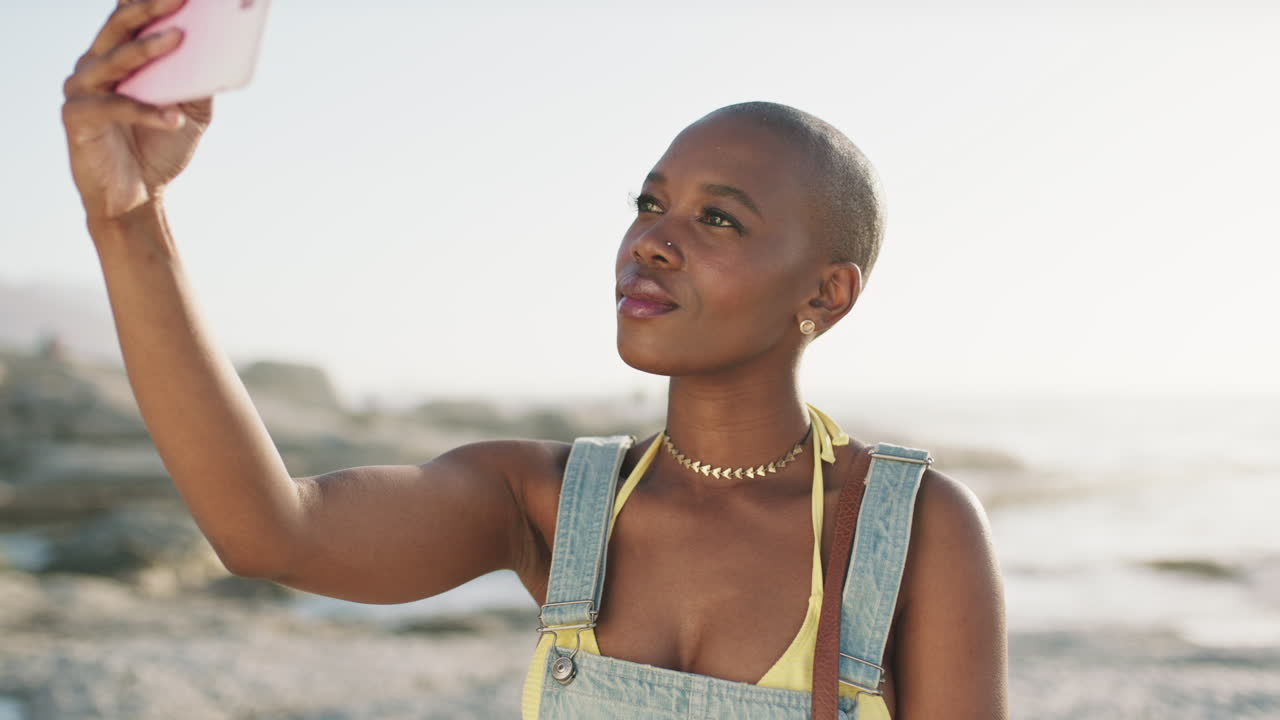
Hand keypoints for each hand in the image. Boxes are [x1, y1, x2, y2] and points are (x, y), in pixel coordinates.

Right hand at [62, 0, 213, 222]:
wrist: (137, 196)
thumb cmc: (159, 147)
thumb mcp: (190, 111)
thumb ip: (200, 82)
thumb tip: (228, 54)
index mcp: (117, 57)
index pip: (129, 17)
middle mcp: (94, 65)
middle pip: (119, 27)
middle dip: (149, 7)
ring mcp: (81, 89)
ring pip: (115, 60)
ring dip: (147, 48)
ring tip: (178, 37)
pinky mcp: (77, 117)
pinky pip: (115, 107)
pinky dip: (147, 112)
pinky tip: (174, 118)